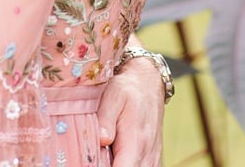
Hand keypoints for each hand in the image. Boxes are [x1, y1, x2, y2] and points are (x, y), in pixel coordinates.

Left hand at [97, 48, 165, 166]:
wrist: (147, 85)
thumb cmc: (127, 89)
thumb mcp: (113, 97)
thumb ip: (106, 119)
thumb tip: (101, 139)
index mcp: (136, 141)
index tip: (91, 162)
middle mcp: (147, 153)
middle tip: (92, 158)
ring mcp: (152, 158)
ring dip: (118, 165)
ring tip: (101, 155)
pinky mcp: (153, 158)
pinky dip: (127, 164)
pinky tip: (113, 156)